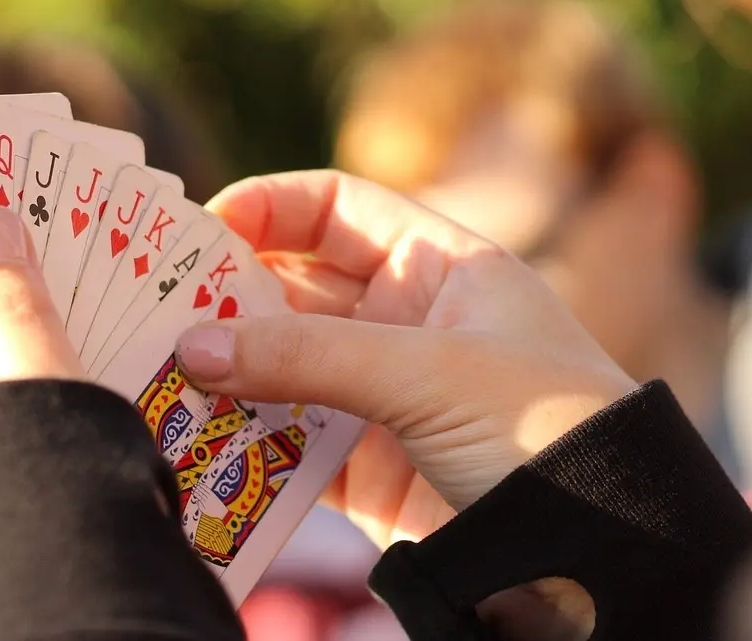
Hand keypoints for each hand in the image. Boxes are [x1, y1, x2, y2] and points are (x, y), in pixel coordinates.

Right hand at [175, 170, 637, 548]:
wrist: (601, 545)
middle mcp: (409, 320)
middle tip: (150, 306)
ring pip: (286, 365)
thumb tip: (193, 345)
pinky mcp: (370, 467)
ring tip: (155, 372)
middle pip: (298, 286)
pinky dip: (245, 440)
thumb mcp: (429, 372)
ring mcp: (387, 394)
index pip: (340, 208)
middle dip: (228, 294)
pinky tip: (194, 438)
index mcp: (441, 266)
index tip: (200, 228)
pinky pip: (291, 440)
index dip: (271, 206)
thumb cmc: (546, 424)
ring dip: (227, 369)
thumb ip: (310, 356)